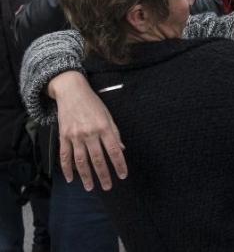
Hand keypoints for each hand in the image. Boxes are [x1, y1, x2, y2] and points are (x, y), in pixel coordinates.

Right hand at [48, 71, 126, 190]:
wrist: (72, 92)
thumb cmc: (93, 104)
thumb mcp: (108, 115)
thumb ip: (115, 133)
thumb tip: (121, 149)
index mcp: (104, 127)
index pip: (114, 150)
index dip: (119, 164)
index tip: (122, 175)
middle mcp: (90, 133)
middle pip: (98, 159)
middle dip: (103, 175)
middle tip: (108, 187)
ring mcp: (75, 136)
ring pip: (81, 161)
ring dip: (86, 176)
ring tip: (90, 187)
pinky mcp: (63, 136)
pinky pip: (65, 156)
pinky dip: (67, 169)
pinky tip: (71, 179)